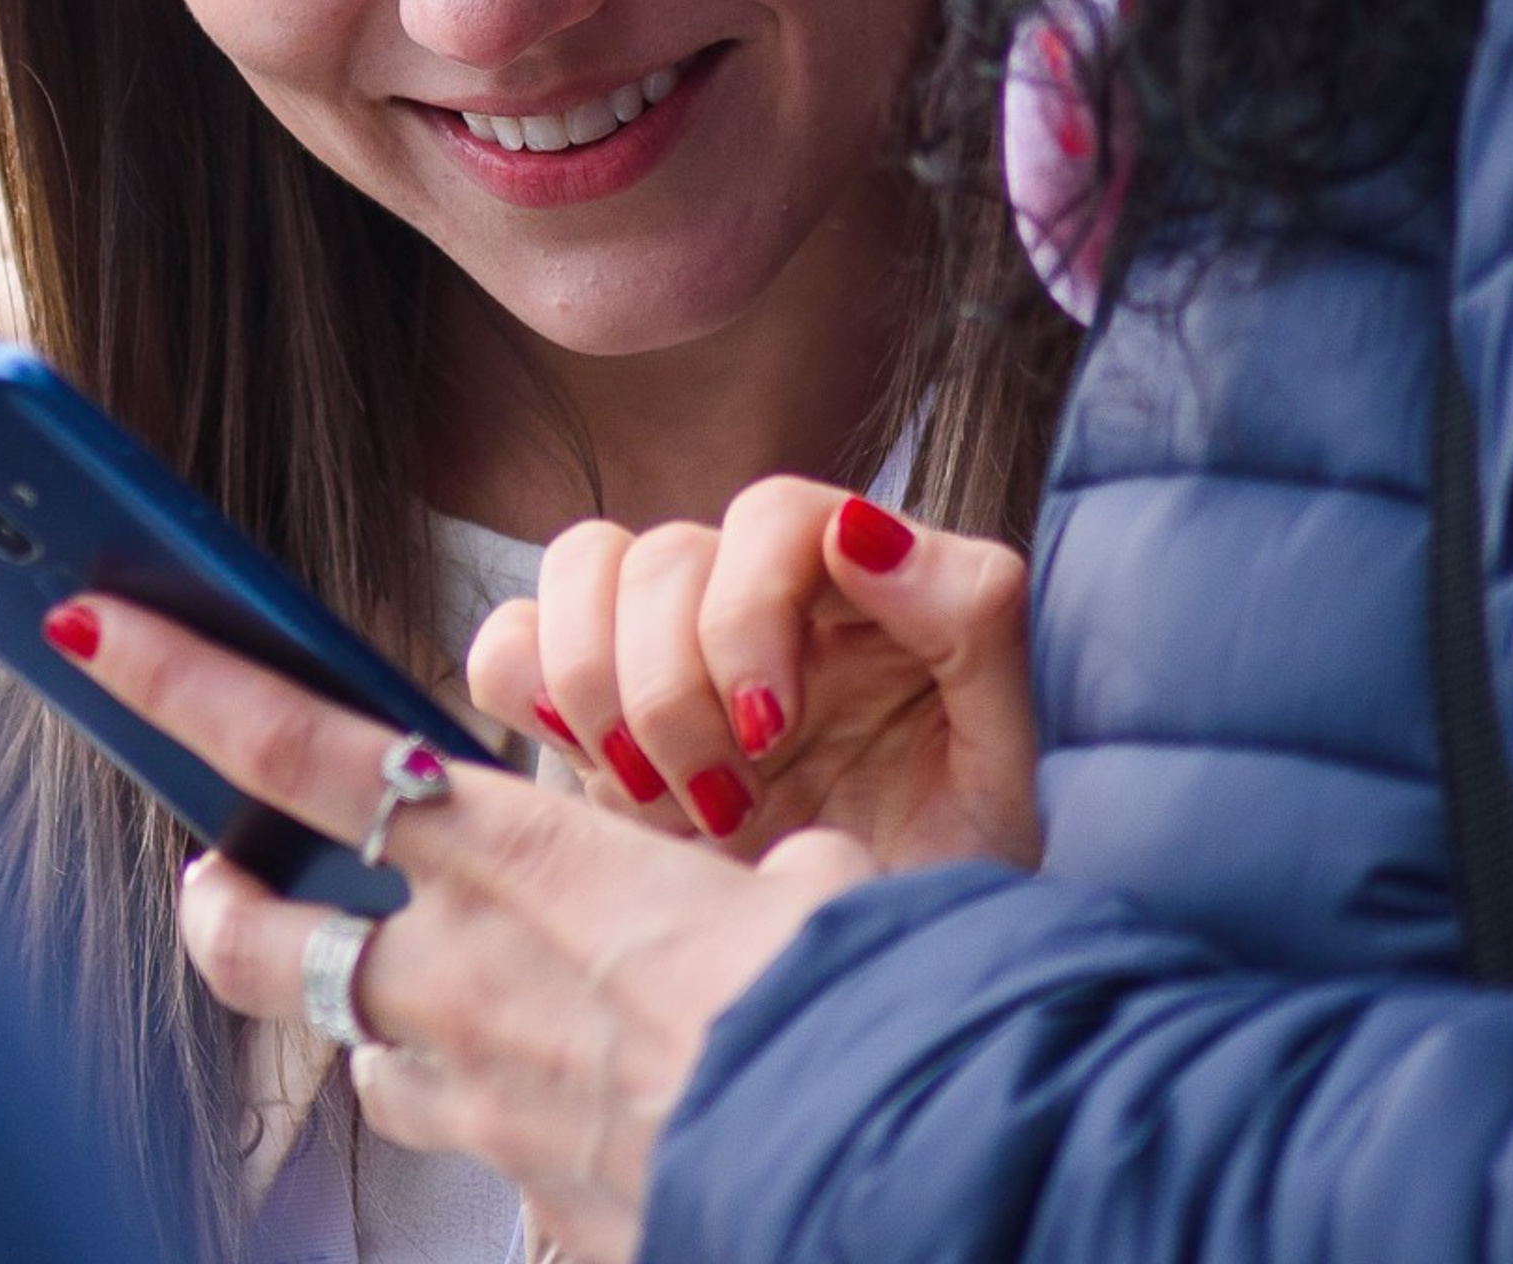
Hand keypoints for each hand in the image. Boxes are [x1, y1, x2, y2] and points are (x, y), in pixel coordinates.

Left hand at [42, 593, 871, 1263]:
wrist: (866, 1169)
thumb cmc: (834, 994)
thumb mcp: (791, 879)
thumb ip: (732, 879)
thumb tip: (771, 890)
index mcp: (509, 849)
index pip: (299, 746)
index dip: (183, 683)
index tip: (94, 633)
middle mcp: (459, 968)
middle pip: (259, 932)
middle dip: (213, 903)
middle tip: (207, 879)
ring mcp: (475, 1094)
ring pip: (362, 1050)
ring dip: (380, 1022)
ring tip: (437, 1005)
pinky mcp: (523, 1194)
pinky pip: (469, 1145)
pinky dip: (489, 1117)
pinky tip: (557, 1107)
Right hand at [468, 482, 1040, 873]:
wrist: (869, 998)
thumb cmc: (947, 879)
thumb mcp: (999, 766)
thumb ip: (968, 618)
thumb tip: (862, 527)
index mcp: (859, 589)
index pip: (772, 514)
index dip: (748, 609)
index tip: (768, 732)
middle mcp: (756, 596)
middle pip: (662, 553)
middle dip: (674, 690)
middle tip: (723, 805)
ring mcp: (665, 645)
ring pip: (578, 569)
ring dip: (598, 691)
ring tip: (660, 801)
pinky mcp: (589, 710)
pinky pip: (513, 641)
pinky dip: (527, 691)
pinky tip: (596, 777)